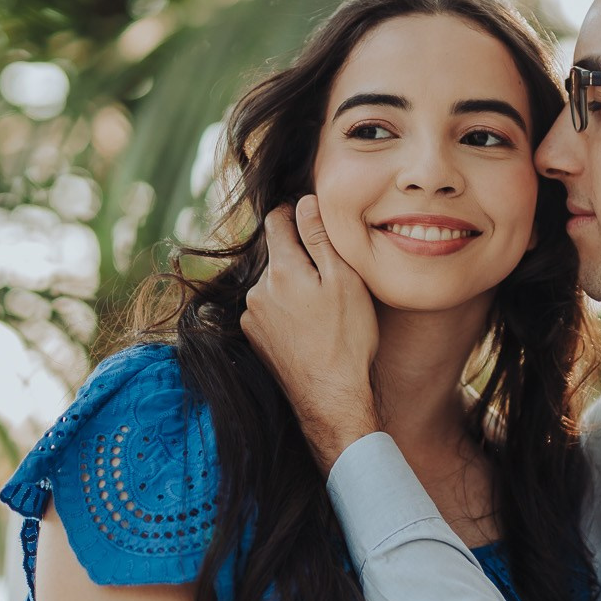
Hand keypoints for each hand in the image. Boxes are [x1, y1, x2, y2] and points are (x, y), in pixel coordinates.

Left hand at [241, 195, 381, 469]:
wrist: (332, 399)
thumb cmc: (347, 339)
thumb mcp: (344, 280)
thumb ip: (320, 237)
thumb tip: (305, 202)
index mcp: (281, 270)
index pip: (278, 220)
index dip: (296, 213)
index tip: (312, 218)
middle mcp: (258, 290)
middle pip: (277, 254)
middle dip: (300, 257)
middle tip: (331, 275)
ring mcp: (252, 317)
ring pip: (274, 284)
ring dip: (292, 285)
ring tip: (324, 308)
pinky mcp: (255, 339)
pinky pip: (269, 309)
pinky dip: (286, 310)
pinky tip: (310, 327)